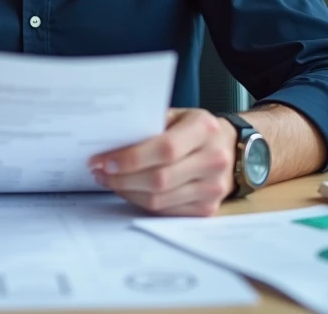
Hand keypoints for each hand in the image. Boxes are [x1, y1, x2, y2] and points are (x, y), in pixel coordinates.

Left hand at [88, 108, 236, 215]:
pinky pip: (166, 212)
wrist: (228, 146)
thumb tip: (109, 141)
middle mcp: (213, 160)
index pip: (165, 149)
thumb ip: (149, 126)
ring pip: (159, 200)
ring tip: (108, 181)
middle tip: (99, 172)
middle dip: (122, 179)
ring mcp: (213, 188)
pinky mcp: (207, 208)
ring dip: (127, 192)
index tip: (104, 161)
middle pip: (160, 179)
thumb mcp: (176, 115)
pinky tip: (128, 190)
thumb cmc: (193, 128)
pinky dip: (141, 202)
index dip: (131, 158)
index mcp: (204, 129)